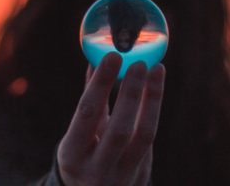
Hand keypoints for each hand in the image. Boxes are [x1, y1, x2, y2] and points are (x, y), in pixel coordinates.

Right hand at [57, 52, 165, 185]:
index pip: (87, 115)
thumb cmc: (81, 158)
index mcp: (73, 155)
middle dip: (131, 93)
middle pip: (119, 129)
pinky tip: (155, 87)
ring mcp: (123, 175)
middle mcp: (97, 169)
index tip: (112, 56)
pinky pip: (150, 137)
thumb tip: (95, 62)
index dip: (100, 84)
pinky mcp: (142, 174)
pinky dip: (153, 109)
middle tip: (139, 62)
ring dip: (152, 99)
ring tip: (156, 69)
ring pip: (144, 135)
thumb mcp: (76, 136)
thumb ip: (88, 102)